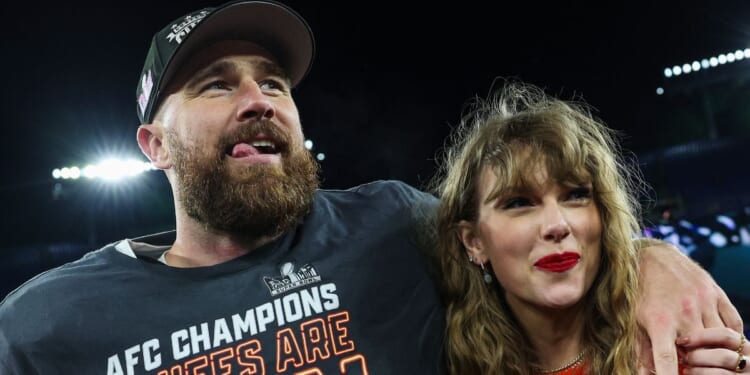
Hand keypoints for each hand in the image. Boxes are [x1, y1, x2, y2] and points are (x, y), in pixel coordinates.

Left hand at [635, 240, 742, 373]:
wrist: (650, 255)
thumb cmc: (638, 292)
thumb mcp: (633, 321)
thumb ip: (641, 351)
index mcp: (659, 321)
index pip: (667, 360)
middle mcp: (684, 312)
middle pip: (700, 353)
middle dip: (695, 363)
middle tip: (687, 359)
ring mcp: (703, 302)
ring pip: (721, 340)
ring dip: (714, 350)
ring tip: (701, 349)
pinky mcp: (716, 293)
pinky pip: (734, 324)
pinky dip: (731, 336)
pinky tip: (720, 339)